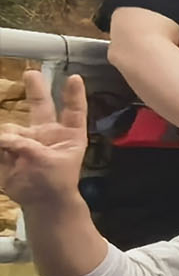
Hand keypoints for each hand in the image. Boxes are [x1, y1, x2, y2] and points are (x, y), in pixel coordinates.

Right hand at [0, 72, 89, 201]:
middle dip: (35, 88)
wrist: (41, 202)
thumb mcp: (50, 163)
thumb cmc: (56, 182)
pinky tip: (4, 149)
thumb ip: (29, 147)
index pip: (74, 110)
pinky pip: (0, 140)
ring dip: (8, 138)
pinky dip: (0, 144)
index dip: (74, 94)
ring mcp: (27, 139)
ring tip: (10, 152)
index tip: (74, 78)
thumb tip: (5, 138)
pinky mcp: (8, 149)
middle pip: (40, 105)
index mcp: (69, 134)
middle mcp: (47, 132)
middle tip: (31, 73)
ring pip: (11, 129)